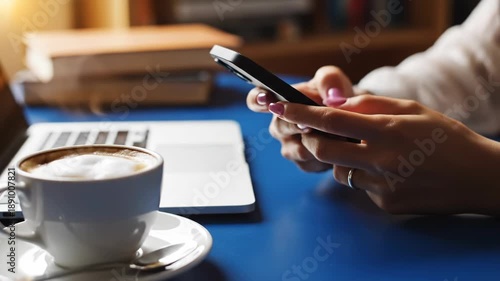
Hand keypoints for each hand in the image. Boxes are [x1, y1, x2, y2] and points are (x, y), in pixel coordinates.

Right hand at [246, 66, 364, 171]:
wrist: (355, 119)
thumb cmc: (337, 96)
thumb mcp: (334, 81)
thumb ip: (329, 80)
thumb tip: (330, 96)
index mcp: (279, 102)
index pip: (255, 100)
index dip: (257, 100)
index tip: (266, 99)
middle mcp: (279, 125)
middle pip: (279, 127)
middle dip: (297, 124)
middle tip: (312, 123)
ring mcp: (290, 147)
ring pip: (297, 149)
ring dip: (318, 142)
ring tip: (339, 134)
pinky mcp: (304, 165)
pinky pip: (312, 163)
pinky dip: (328, 156)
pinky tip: (340, 148)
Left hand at [267, 94, 499, 214]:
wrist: (478, 178)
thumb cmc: (447, 138)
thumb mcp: (413, 110)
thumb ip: (371, 106)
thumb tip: (335, 105)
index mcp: (387, 131)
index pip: (330, 121)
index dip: (299, 112)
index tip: (278, 105)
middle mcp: (381, 160)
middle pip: (323, 150)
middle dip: (311, 139)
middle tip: (316, 132)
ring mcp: (382, 186)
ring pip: (340, 171)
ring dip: (344, 160)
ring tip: (375, 153)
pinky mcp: (385, 204)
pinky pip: (360, 187)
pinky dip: (365, 176)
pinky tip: (391, 172)